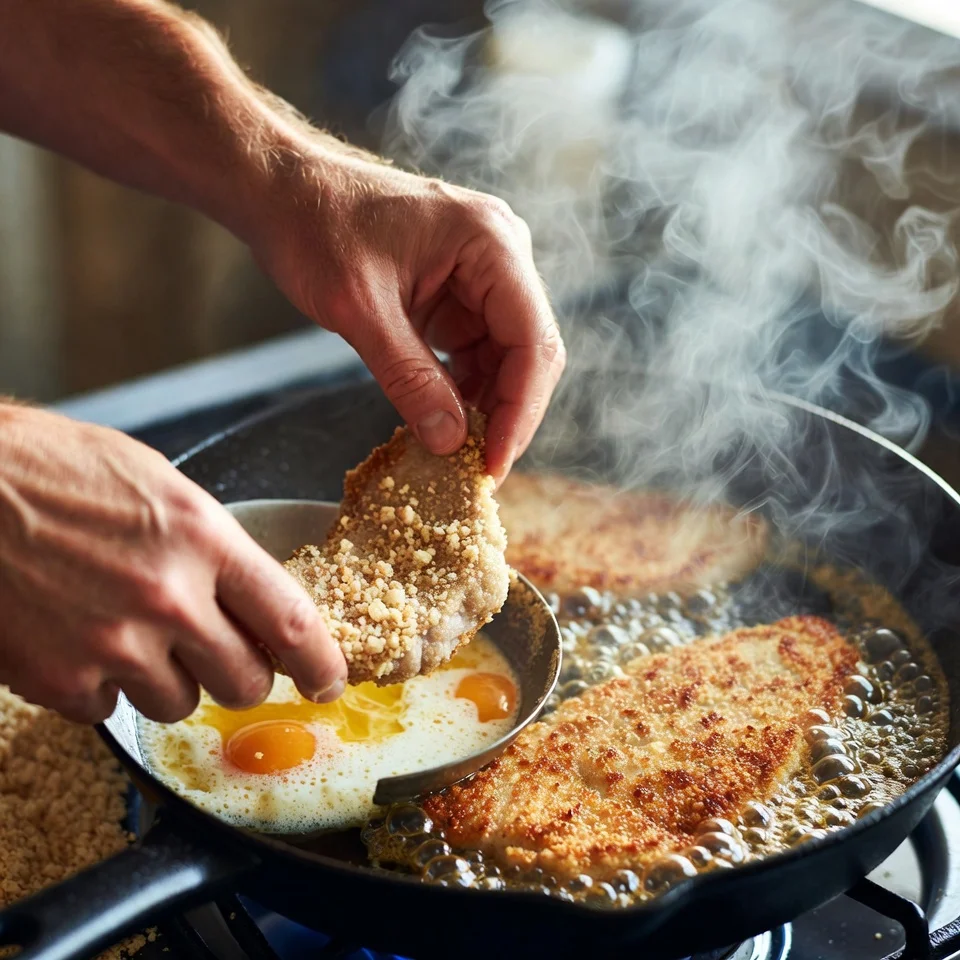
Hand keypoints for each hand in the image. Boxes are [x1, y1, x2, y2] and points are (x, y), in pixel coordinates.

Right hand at [0, 404, 346, 723]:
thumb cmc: (57, 471)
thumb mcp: (161, 487)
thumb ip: (213, 547)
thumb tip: (249, 599)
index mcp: (203, 539)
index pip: (292, 621)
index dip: (322, 663)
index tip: (329, 680)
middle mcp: (168, 597)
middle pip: (246, 682)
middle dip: (241, 675)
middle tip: (220, 655)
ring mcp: (113, 644)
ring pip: (180, 705)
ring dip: (168, 680)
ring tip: (131, 632)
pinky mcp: (60, 681)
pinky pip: (110, 711)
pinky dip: (103, 686)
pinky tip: (80, 640)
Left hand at [247, 151, 565, 482]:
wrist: (281, 192)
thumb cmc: (316, 226)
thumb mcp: (360, 310)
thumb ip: (409, 377)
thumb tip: (450, 442)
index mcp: (490, 243)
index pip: (532, 340)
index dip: (520, 410)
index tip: (494, 463)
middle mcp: (500, 254)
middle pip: (530, 351)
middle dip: (508, 413)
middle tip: (480, 470)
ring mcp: (482, 272)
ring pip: (507, 356)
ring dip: (487, 405)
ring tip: (458, 451)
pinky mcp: (460, 290)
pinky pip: (477, 349)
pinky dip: (464, 388)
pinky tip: (444, 418)